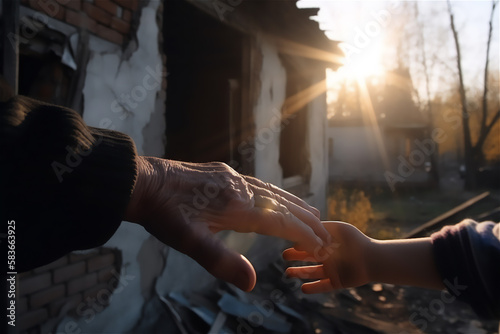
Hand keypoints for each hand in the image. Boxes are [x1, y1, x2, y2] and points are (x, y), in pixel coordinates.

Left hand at [125, 156, 329, 291]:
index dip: (302, 234)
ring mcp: (232, 177)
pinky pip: (257, 183)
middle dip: (305, 219)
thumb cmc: (164, 214)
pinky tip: (274, 195)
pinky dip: (274, 192)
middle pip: (281, 204)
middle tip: (326, 231)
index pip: (279, 221)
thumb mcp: (190, 242)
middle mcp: (240, 188)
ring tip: (310, 212)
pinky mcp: (222, 172)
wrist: (142, 181)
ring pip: (271, 191)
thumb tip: (252, 283)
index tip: (321, 245)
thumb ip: (222, 261)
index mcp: (236, 206)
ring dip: (293, 203)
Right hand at [284, 221, 443, 292]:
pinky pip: (322, 286)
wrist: (372, 259)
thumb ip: (321, 228)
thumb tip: (304, 230)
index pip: (310, 242)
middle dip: (296, 256)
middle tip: (284, 255)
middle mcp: (329, 256)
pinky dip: (313, 288)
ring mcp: (333, 270)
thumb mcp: (337, 228)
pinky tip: (302, 289)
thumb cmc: (355, 241)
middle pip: (308, 257)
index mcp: (329, 243)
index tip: (289, 241)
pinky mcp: (338, 282)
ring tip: (288, 273)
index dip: (299, 242)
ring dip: (300, 273)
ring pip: (312, 272)